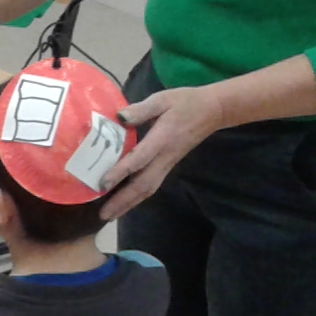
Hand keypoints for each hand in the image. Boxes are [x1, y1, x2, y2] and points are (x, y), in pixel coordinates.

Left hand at [100, 86, 226, 219]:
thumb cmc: (185, 102)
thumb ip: (141, 109)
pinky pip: (152, 185)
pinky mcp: (169, 165)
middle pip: (143, 184)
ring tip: (110, 215)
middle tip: (103, 215)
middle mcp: (164, 156)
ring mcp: (168, 163)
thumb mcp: (162, 100)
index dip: (121, 171)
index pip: (139, 159)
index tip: (103, 183)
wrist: (213, 111)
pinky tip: (124, 203)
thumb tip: (119, 117)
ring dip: (129, 203)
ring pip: (148, 189)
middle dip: (123, 200)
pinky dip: (137, 197)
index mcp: (162, 138)